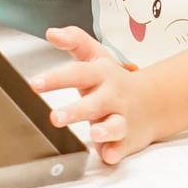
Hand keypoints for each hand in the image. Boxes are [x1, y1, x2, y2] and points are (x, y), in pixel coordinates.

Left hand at [32, 26, 159, 165]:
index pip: (78, 72)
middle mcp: (112, 96)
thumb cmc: (115, 79)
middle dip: (76, 111)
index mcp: (102, 74)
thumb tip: (52, 32)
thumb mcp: (97, 56)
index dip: (56, 78)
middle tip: (55, 118)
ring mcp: (122, 118)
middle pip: (95, 103)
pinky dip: (116, 152)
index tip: (34, 84)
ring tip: (94, 133)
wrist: (153, 102)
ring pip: (115, 125)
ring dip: (105, 130)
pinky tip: (109, 154)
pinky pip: (122, 147)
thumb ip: (75, 41)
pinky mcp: (128, 140)